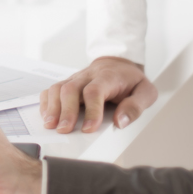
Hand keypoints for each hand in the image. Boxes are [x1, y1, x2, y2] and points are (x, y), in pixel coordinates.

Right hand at [39, 55, 156, 133]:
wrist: (119, 63)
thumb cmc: (131, 81)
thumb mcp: (146, 92)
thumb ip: (135, 107)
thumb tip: (120, 122)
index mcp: (108, 77)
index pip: (94, 91)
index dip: (91, 110)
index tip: (89, 128)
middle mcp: (88, 76)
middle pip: (71, 89)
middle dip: (66, 111)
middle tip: (64, 130)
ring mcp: (76, 78)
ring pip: (58, 88)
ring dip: (52, 107)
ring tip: (51, 125)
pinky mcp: (68, 83)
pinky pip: (51, 89)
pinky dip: (46, 102)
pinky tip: (47, 116)